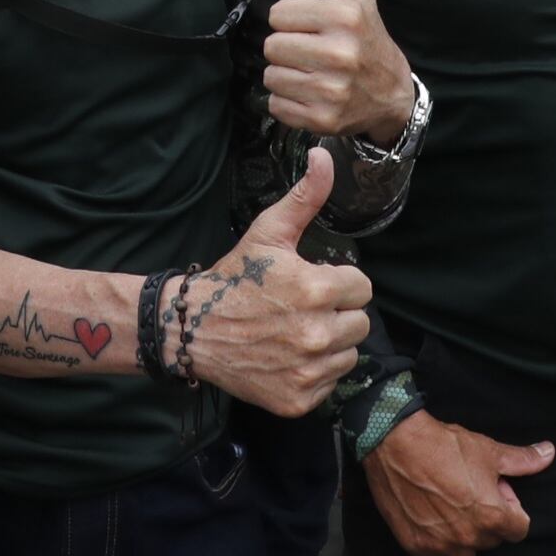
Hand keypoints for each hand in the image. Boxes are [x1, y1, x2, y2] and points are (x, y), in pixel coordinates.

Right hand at [170, 150, 371, 416]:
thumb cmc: (234, 278)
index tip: (313, 283)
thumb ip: (305, 197)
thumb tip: (324, 156)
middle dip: (337, 313)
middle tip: (303, 309)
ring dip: (329, 344)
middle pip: (360, 324)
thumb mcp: (269, 232)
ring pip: (348, 355)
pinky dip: (313, 374)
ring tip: (295, 332)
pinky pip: (329, 384)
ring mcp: (307, 371)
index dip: (339, 283)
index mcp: (315, 290)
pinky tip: (287, 358)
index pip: (362, 288)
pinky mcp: (298, 399)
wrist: (192, 330)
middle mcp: (315, 334)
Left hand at [265, 0, 414, 141]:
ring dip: (287, 74)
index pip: (279, 14)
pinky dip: (289, 102)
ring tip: (312, 71)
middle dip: (288, 47)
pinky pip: (277, 105)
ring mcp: (332, 90)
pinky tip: (312, 93)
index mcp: (346, 17)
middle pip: (273, 46)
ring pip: (272, 76)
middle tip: (311, 50)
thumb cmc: (367, 34)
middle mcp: (340, 54)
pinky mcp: (323, 119)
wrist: (392, 94)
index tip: (313, 25)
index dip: (292, 19)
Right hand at [364, 409, 552, 555]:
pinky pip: (438, 551)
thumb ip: (523, 460)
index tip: (494, 489)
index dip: (510, 506)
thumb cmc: (444, 446)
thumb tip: (549, 453)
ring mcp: (441, 545)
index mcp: (492, 517)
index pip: (519, 529)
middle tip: (470, 490)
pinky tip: (430, 510)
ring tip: (449, 500)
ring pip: (466, 549)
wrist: (395, 443)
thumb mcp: (489, 450)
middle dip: (487, 518)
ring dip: (464, 531)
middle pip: (493, 539)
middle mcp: (468, 538)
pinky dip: (438, 537)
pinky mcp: (417, 547)